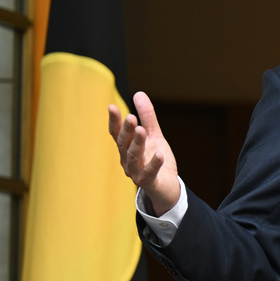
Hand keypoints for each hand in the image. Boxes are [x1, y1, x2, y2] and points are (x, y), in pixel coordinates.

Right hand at [108, 91, 180, 214]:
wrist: (168, 187)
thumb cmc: (157, 160)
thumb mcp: (154, 136)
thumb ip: (147, 117)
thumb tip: (139, 93)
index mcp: (127, 148)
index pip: (117, 133)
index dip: (114, 121)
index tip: (111, 106)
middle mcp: (127, 160)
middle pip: (124, 144)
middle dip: (126, 131)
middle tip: (131, 117)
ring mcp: (136, 172)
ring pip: (133, 157)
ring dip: (137, 144)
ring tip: (142, 130)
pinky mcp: (148, 182)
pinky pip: (149, 173)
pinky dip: (153, 164)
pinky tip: (159, 154)